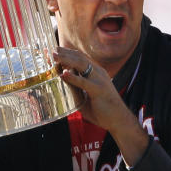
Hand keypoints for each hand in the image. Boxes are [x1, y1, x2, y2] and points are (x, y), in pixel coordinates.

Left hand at [53, 48, 149, 165]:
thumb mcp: (84, 97)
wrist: (119, 120)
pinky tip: (64, 74)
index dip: (68, 53)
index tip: (55, 51)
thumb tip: (61, 81)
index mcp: (96, 73)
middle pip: (80, 58)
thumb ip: (75, 88)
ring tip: (55, 57)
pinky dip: (73, 77)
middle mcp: (98, 73)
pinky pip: (84, 82)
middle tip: (52, 50)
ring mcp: (99, 80)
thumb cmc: (102, 110)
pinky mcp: (98, 89)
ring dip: (66, 60)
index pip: (81, 58)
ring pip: (81, 65)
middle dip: (65, 53)